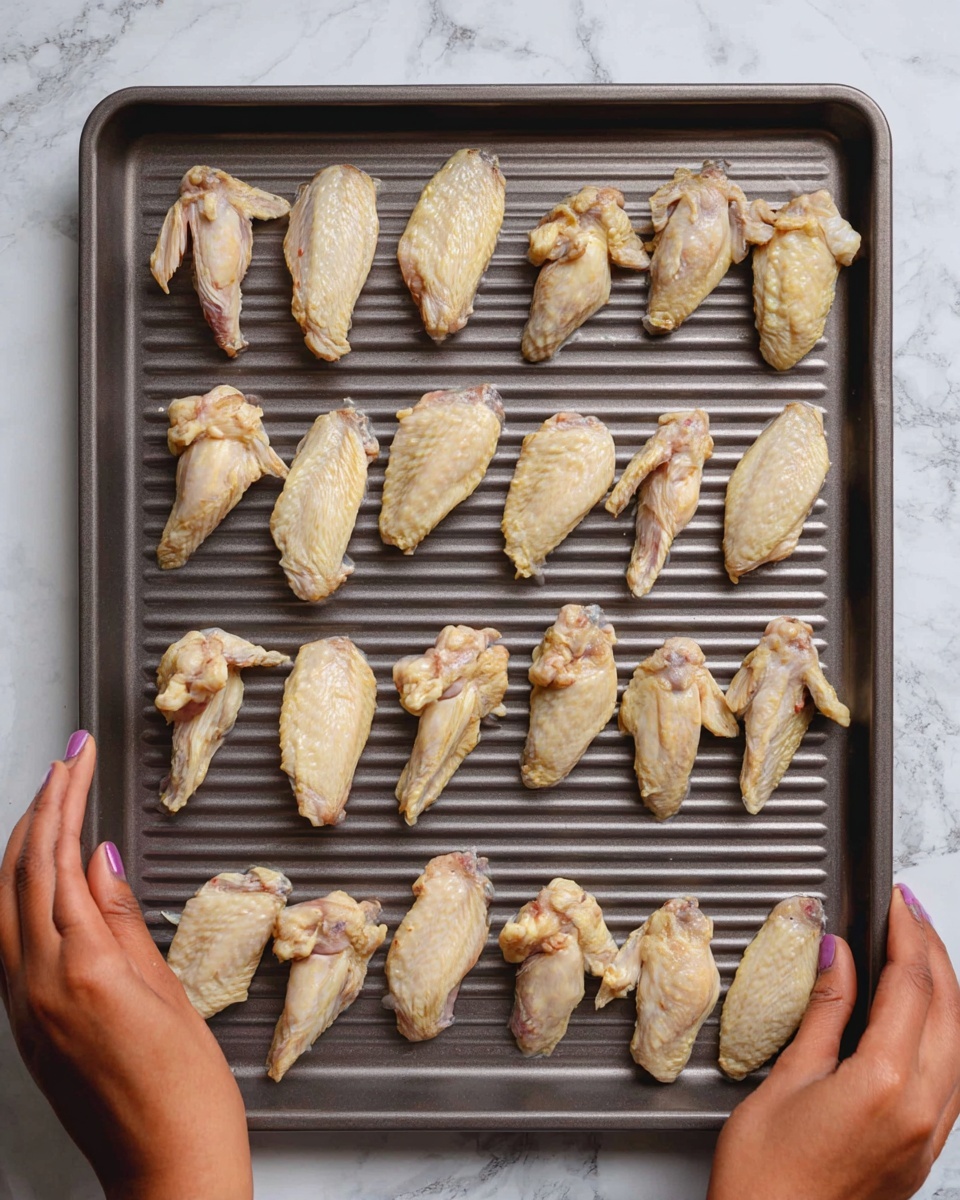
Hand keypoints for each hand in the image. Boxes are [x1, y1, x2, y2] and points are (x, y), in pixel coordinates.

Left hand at [0, 733, 252, 1199]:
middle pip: (21, 873)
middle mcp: (36, 985)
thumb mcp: (165, 988)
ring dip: (22, 845)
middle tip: (65, 762)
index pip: (61, 858)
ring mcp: (21, 1009)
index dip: (68, 799)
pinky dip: (20, 894)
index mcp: (81, 968)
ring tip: (48, 802)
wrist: (165, 1163)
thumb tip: (97, 862)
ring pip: (4, 904)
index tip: (78, 758)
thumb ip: (118, 920)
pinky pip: (8, 941)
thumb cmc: (183, 1088)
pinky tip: (41, 876)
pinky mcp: (22, 1028)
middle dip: (41, 807)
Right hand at [708, 885, 959, 1199]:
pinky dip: (946, 1030)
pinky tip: (924, 1015)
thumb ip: (823, 1012)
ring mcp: (931, 1134)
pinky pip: (955, 1074)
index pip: (913, 986)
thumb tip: (835, 956)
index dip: (906, 935)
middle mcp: (924, 1109)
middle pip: (949, 1008)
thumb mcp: (786, 1080)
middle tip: (909, 912)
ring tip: (919, 951)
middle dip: (933, 951)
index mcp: (886, 1084)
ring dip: (945, 988)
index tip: (896, 903)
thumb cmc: (767, 1177)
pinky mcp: (926, 1150)